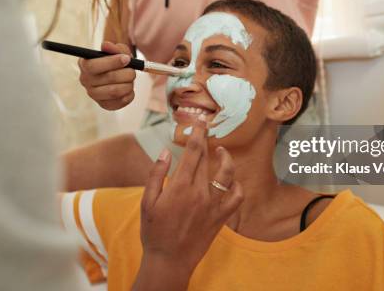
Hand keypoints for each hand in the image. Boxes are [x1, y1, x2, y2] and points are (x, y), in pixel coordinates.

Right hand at [78, 41, 135, 109]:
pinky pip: (121, 101)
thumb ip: (114, 48)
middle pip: (108, 78)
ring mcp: (93, 94)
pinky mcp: (104, 105)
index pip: (93, 66)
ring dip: (129, 84)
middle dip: (126, 73)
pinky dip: (130, 94)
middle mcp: (85, 80)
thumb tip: (106, 45)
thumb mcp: (117, 52)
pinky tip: (128, 88)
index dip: (112, 62)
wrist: (120, 76)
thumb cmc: (117, 62)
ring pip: (115, 91)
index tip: (127, 59)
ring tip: (131, 80)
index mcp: (85, 64)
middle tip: (133, 71)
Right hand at [133, 116, 243, 289]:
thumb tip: (164, 152)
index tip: (200, 122)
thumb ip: (156, 175)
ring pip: (227, 174)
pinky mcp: (221, 217)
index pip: (193, 152)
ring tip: (222, 152)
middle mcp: (199, 192)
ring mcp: (213, 205)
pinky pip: (236, 197)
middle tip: (206, 130)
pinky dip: (237, 186)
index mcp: (180, 186)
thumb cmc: (154, 232)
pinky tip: (232, 181)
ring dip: (227, 159)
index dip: (197, 133)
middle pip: (207, 159)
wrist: (169, 261)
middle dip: (207, 141)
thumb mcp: (147, 202)